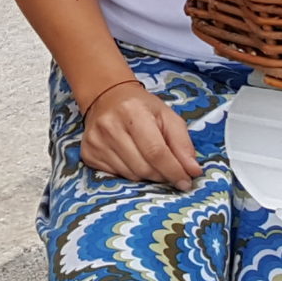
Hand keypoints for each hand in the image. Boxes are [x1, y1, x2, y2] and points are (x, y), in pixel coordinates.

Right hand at [78, 79, 203, 187]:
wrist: (107, 98)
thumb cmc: (142, 108)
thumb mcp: (167, 117)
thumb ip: (183, 144)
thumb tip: (193, 171)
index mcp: (133, 111)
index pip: (156, 151)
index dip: (173, 170)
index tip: (186, 182)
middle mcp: (109, 126)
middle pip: (143, 167)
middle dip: (162, 174)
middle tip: (169, 170)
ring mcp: (96, 141)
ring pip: (131, 175)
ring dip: (147, 175)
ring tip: (150, 161)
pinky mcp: (88, 154)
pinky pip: (116, 176)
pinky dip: (130, 173)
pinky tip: (132, 158)